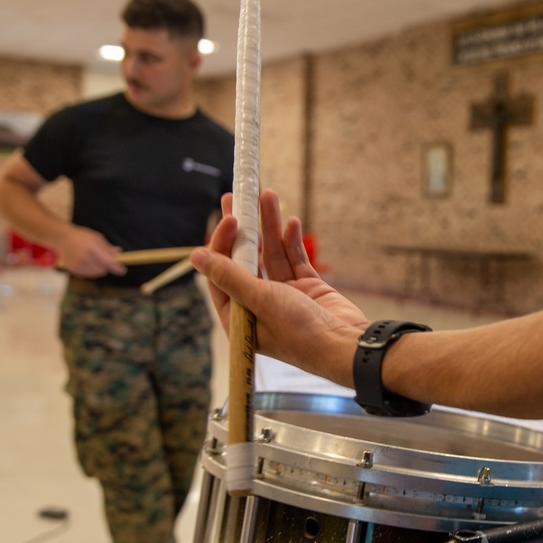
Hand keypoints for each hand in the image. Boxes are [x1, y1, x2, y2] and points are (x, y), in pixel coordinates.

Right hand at [56, 226, 126, 277]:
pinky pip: (88, 275)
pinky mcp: (73, 269)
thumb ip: (107, 247)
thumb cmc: (82, 236)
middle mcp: (84, 257)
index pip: (108, 262)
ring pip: (96, 274)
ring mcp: (78, 265)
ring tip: (94, 260)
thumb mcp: (97, 238)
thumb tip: (119, 253)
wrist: (63, 238)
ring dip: (99, 269)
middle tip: (104, 260)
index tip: (123, 270)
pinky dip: (91, 271)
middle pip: (103, 270)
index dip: (116, 267)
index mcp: (92, 247)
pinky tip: (87, 263)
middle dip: (106, 266)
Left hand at [192, 190, 369, 385]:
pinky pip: (295, 259)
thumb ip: (229, 276)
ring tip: (268, 195)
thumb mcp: (259, 301)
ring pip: (271, 254)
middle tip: (235, 198)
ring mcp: (285, 295)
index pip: (221, 274)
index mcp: (240, 317)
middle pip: (244, 261)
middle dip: (242, 230)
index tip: (231, 221)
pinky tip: (290, 222)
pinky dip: (292, 241)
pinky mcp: (307, 288)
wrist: (346, 346)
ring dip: (269, 227)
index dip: (222, 245)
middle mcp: (258, 305)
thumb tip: (196, 257)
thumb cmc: (299, 332)